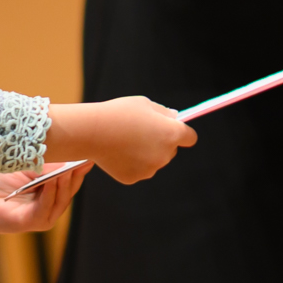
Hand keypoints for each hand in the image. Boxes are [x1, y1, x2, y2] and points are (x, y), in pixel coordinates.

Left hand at [0, 163, 87, 240]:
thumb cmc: (3, 184)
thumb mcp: (27, 170)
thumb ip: (46, 167)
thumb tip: (66, 158)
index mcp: (53, 195)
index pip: (71, 182)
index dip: (80, 169)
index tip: (89, 156)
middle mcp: (52, 208)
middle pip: (69, 190)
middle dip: (75, 174)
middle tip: (82, 159)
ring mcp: (44, 218)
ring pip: (60, 199)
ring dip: (64, 182)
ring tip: (69, 167)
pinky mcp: (32, 222)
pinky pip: (45, 206)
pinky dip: (49, 192)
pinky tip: (51, 180)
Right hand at [45, 95, 198, 183]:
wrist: (92, 132)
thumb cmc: (119, 113)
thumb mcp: (145, 104)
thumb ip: (163, 113)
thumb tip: (174, 118)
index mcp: (171, 134)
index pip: (190, 137)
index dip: (183, 133)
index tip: (175, 130)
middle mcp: (165, 155)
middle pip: (171, 151)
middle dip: (161, 143)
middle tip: (141, 132)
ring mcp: (150, 169)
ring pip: (154, 161)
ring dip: (146, 154)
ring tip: (125, 141)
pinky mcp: (134, 178)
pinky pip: (138, 170)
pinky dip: (131, 163)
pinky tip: (118, 152)